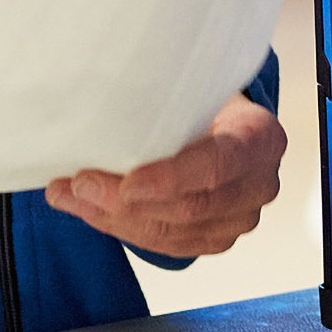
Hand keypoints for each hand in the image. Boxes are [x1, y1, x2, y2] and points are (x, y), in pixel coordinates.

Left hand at [45, 93, 285, 257]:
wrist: (227, 124)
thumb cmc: (208, 100)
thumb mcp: (197, 86)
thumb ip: (163, 97)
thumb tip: (96, 96)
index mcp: (262, 137)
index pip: (219, 165)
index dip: (172, 178)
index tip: (126, 182)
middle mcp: (260, 184)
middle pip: (191, 207)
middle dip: (125, 201)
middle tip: (77, 184)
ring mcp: (240, 219)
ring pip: (171, 232)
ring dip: (111, 216)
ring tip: (69, 195)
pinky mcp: (216, 240)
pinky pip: (163, 244)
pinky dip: (120, 227)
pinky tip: (89, 209)